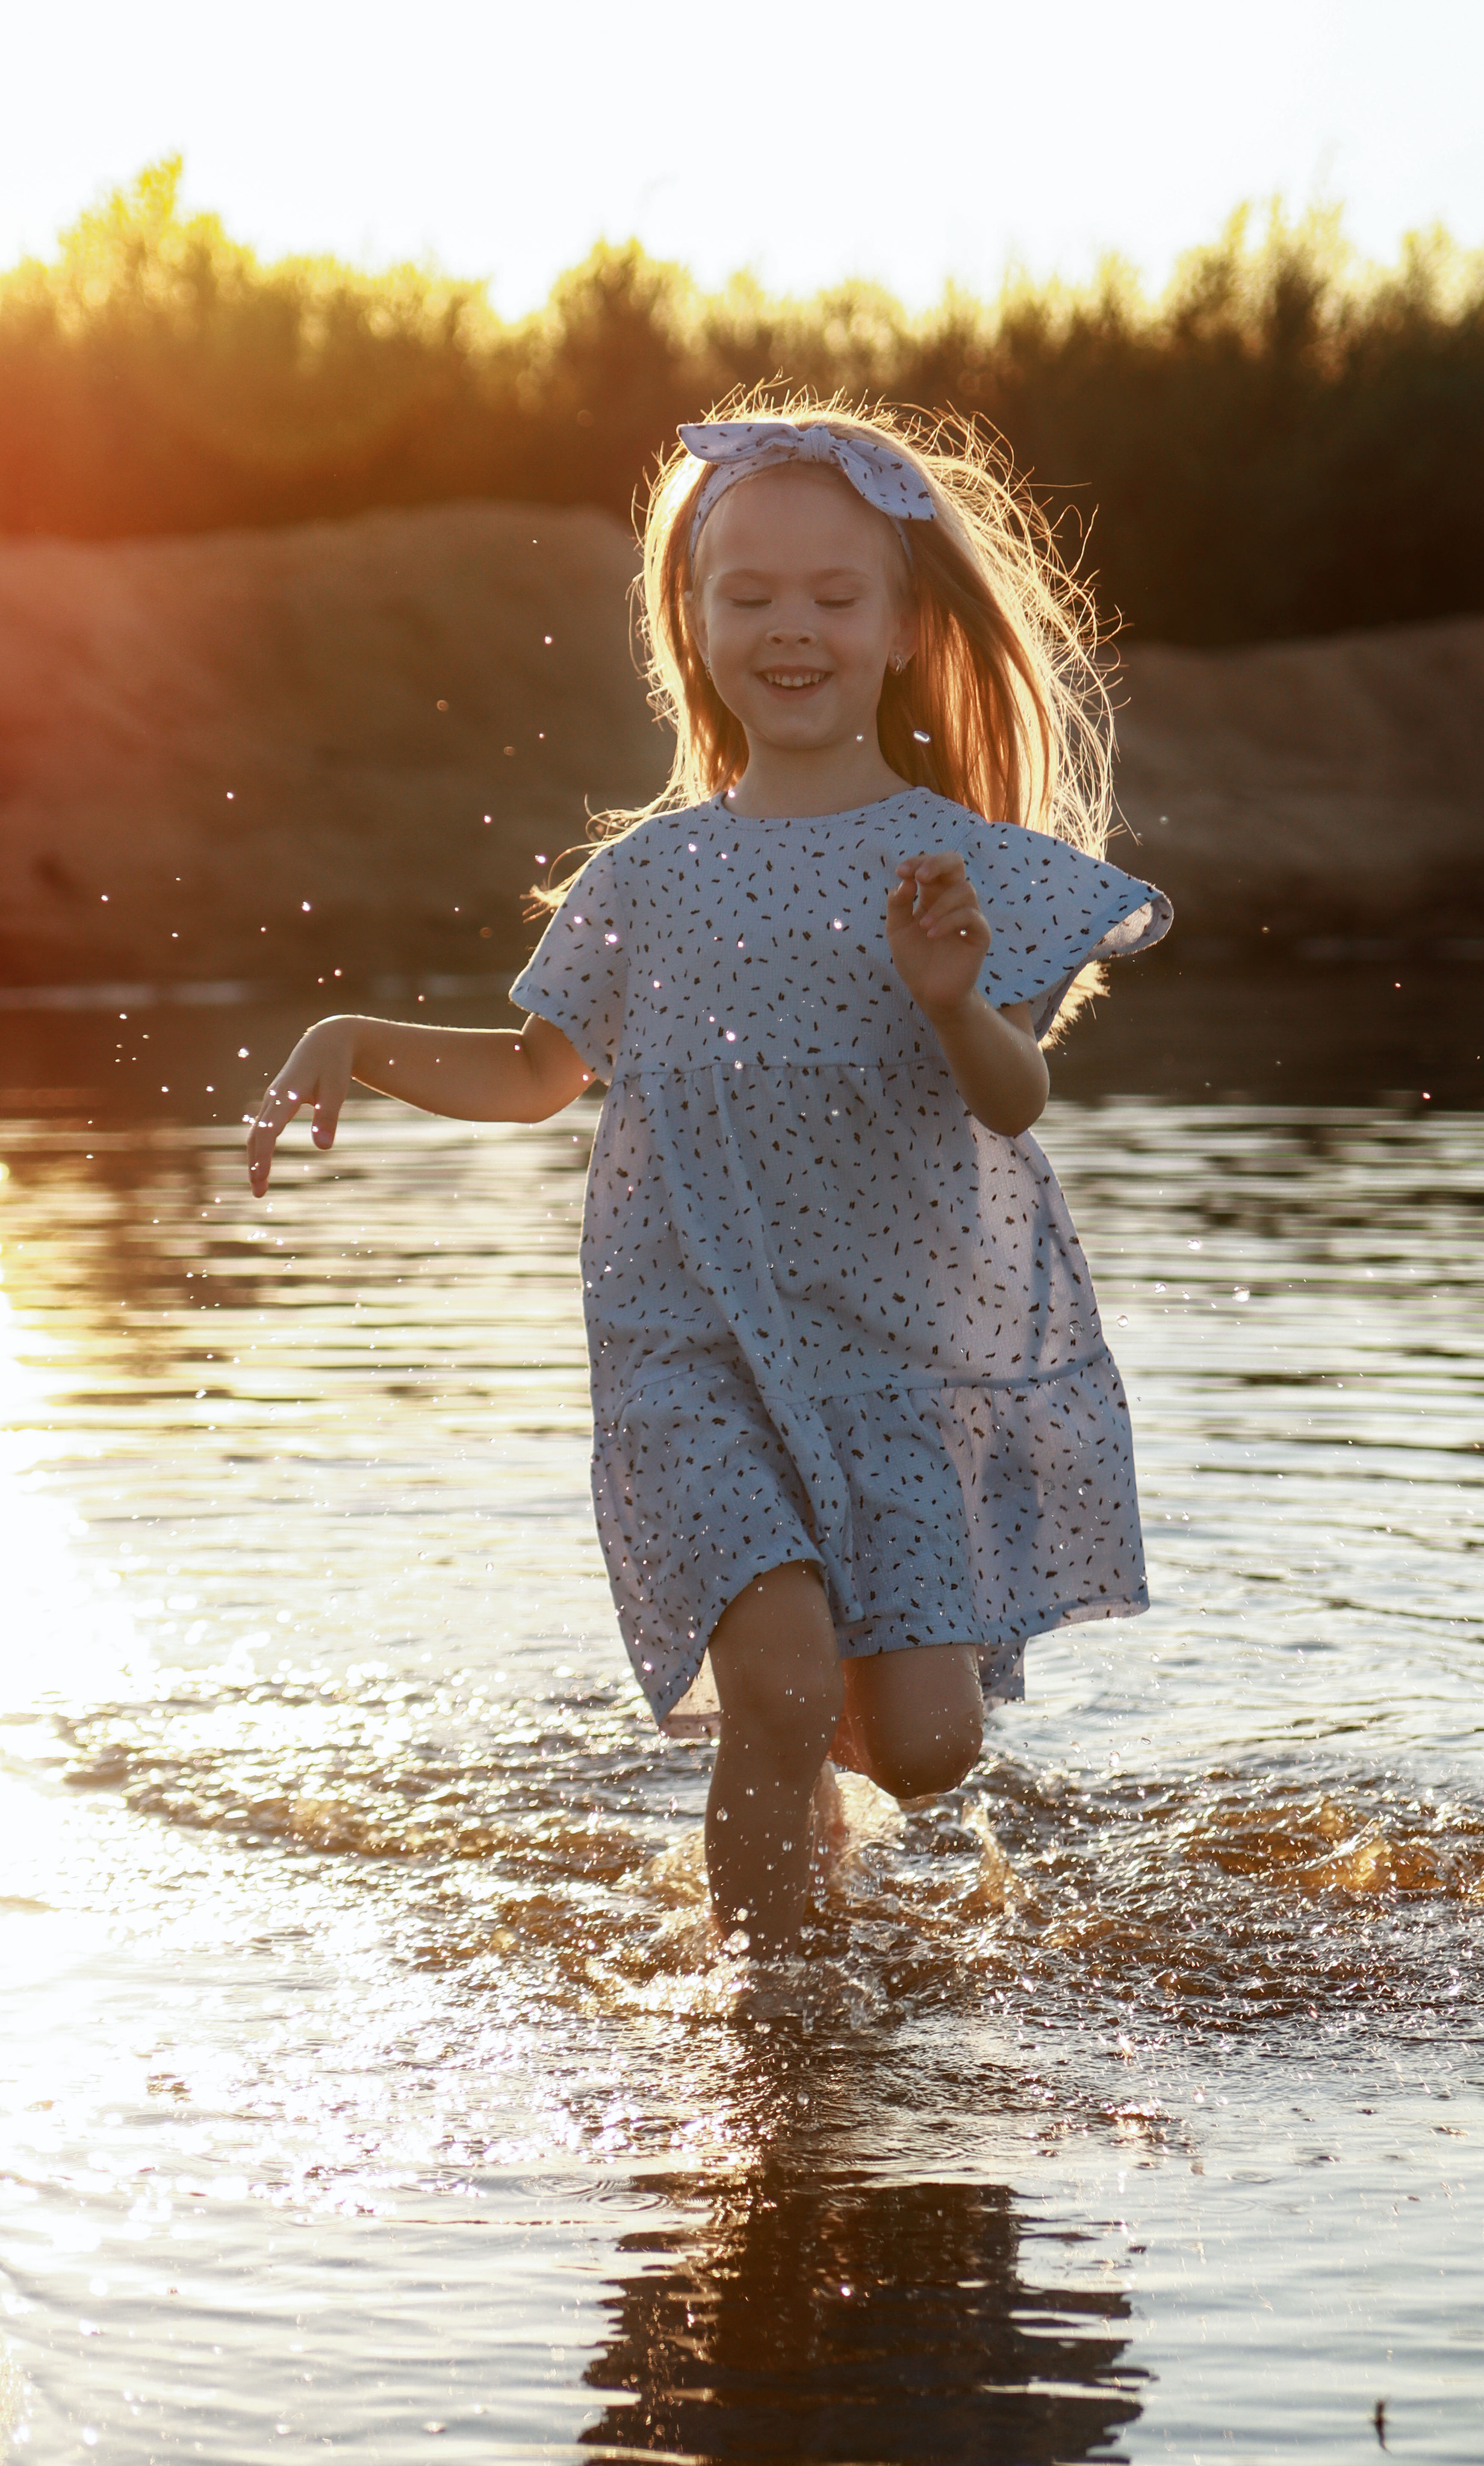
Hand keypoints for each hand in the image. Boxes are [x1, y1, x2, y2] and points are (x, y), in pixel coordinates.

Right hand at [246, 1016, 355, 1196]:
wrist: (326, 1040)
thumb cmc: (333, 1065)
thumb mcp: (336, 1090)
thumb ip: (328, 1118)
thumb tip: (323, 1148)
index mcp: (285, 1095)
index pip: (268, 1132)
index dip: (263, 1157)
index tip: (261, 1179)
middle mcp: (272, 1098)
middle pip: (256, 1136)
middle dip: (255, 1165)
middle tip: (259, 1194)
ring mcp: (271, 1100)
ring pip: (256, 1133)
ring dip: (255, 1159)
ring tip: (260, 1186)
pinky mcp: (276, 1102)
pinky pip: (262, 1129)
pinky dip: (260, 1149)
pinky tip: (263, 1165)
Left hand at [885, 852, 991, 1020]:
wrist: (928, 992)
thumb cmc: (913, 959)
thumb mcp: (896, 929)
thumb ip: (898, 904)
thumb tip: (906, 880)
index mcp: (932, 895)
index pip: (931, 866)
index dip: (917, 862)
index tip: (901, 872)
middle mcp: (952, 901)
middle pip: (956, 864)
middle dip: (938, 863)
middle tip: (921, 876)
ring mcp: (968, 916)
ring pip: (965, 889)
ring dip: (940, 904)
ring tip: (923, 926)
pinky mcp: (979, 935)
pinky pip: (971, 916)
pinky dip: (949, 922)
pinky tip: (932, 935)